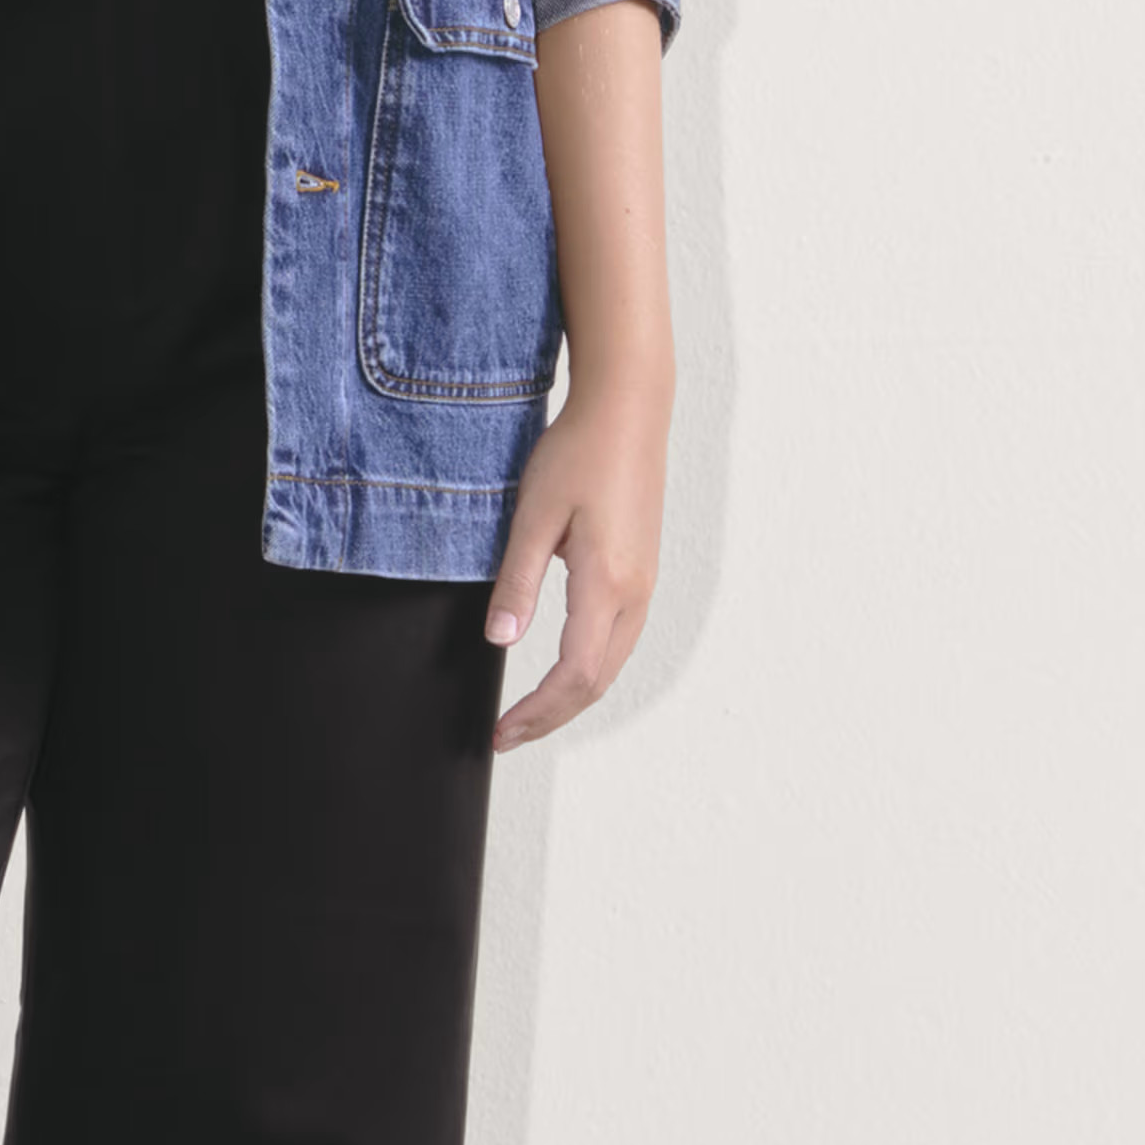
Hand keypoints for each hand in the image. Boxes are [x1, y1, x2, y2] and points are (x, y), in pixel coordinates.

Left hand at [483, 388, 664, 751]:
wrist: (628, 410)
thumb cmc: (578, 454)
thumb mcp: (534, 516)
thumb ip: (517, 583)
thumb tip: (500, 641)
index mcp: (606, 584)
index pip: (572, 676)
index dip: (535, 713)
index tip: (500, 732)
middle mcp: (634, 593)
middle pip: (596, 683)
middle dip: (550, 717)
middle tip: (505, 735)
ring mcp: (644, 584)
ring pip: (611, 665)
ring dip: (570, 698)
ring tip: (529, 713)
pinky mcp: (642, 571)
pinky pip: (619, 641)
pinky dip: (588, 670)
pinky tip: (561, 671)